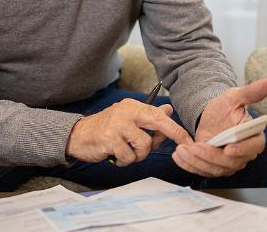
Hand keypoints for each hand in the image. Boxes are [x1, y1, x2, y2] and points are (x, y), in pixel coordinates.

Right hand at [66, 99, 192, 165]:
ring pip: (144, 145)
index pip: (160, 116)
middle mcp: (126, 111)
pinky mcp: (109, 138)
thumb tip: (168, 110)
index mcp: (133, 106)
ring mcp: (118, 124)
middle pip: (157, 125)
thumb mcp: (128, 121)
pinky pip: (129, 156)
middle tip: (161, 149)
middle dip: (164, 140)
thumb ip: (149, 118)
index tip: (189, 141)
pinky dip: (124, 161)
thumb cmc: (106, 130)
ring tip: (125, 153)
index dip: (176, 129)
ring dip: (137, 155)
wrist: (78, 136)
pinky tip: (114, 156)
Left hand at [172, 78, 266, 177]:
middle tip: (195, 147)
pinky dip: (189, 165)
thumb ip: (250, 93)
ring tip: (182, 150)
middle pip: (230, 162)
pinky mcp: (214, 167)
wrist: (210, 117)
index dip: (241, 149)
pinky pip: (202, 171)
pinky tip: (178, 156)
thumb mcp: (234, 97)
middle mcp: (243, 154)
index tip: (228, 148)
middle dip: (211, 156)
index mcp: (253, 137)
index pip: (253, 147)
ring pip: (215, 169)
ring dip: (196, 161)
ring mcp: (228, 163)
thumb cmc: (225, 108)